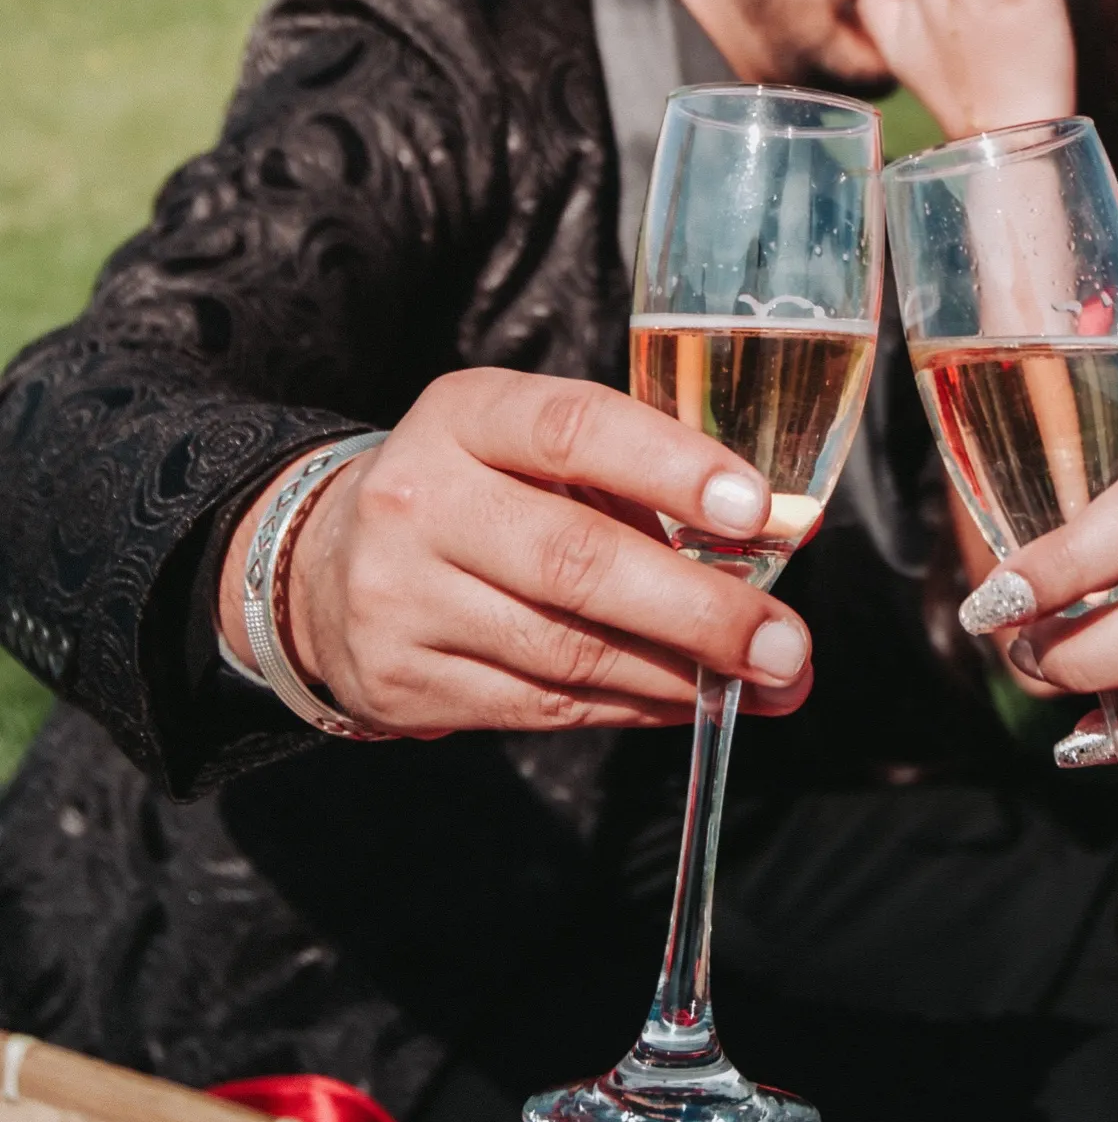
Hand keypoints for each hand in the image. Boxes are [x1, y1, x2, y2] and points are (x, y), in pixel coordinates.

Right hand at [218, 369, 814, 735]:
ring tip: (766, 681)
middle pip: (577, 561)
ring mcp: (401, 598)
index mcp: (465, 414)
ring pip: (567, 650)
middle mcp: (420, 500)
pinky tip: (691, 700)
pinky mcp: (402, 681)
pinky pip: (542, 706)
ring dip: (683, 675)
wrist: (326, 564)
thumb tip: (780, 530)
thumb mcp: (536, 448)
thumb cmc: (480, 491)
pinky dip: (633, 706)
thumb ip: (645, 476)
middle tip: (788, 644)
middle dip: (700, 610)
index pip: (575, 429)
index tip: (755, 511)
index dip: (671, 468)